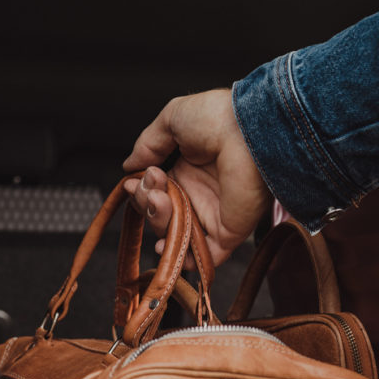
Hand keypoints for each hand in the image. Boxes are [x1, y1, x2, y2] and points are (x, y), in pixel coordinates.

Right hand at [122, 89, 269, 266]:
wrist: (248, 130)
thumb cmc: (216, 117)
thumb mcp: (173, 120)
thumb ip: (147, 144)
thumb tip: (129, 166)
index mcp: (187, 168)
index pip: (155, 191)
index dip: (141, 190)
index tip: (134, 181)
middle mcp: (199, 193)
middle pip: (161, 214)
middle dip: (147, 203)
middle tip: (154, 185)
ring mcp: (214, 214)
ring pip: (176, 236)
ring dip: (158, 222)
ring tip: (160, 199)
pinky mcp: (228, 232)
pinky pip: (205, 257)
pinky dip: (185, 260)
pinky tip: (166, 246)